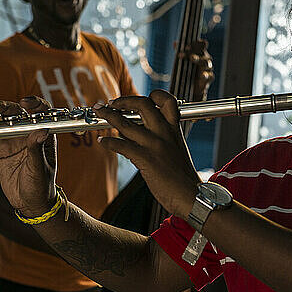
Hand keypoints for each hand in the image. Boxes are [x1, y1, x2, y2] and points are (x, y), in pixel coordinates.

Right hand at [0, 97, 55, 216]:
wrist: (30, 203)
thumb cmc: (41, 186)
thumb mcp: (39, 169)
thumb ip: (37, 150)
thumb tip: (41, 130)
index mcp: (43, 135)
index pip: (41, 113)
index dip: (34, 104)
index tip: (24, 103)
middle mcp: (28, 133)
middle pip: (16, 114)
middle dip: (4, 108)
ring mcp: (13, 140)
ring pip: (1, 121)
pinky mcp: (0, 148)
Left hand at [94, 90, 200, 217]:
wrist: (192, 196)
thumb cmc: (183, 178)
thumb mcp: (176, 150)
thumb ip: (161, 140)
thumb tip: (139, 135)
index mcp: (174, 129)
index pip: (167, 101)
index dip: (154, 95)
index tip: (141, 98)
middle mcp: (164, 133)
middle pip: (142, 104)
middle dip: (123, 100)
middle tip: (111, 102)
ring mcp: (154, 145)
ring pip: (126, 123)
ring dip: (108, 116)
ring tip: (99, 113)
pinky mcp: (145, 159)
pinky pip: (121, 145)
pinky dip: (108, 142)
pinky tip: (102, 141)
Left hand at [178, 39, 213, 101]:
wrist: (192, 88)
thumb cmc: (188, 73)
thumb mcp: (182, 63)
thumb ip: (181, 53)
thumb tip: (175, 43)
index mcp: (200, 54)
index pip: (201, 45)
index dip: (195, 44)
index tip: (187, 45)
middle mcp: (205, 60)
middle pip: (202, 53)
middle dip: (194, 51)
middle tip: (185, 51)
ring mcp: (208, 69)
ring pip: (206, 63)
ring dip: (199, 60)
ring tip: (192, 58)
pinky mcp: (209, 79)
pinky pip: (209, 76)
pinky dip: (205, 75)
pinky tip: (202, 75)